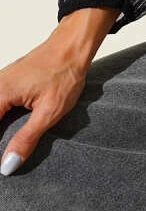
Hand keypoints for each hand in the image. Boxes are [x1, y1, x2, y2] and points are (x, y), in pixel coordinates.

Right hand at [0, 35, 89, 175]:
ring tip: (7, 144)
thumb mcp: (49, 112)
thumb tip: (7, 164)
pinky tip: (10, 128)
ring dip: (1, 127)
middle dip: (0, 136)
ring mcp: (1, 81)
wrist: (73, 46)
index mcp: (1, 93)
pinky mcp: (8, 81)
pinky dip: (2, 116)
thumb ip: (26, 139)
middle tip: (5, 157)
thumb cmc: (64, 73)